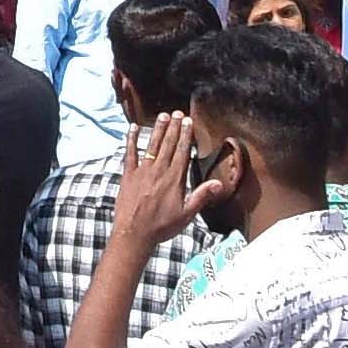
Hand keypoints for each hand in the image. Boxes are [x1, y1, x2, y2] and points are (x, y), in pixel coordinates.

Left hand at [99, 116, 211, 262]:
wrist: (134, 234)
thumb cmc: (162, 227)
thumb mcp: (186, 214)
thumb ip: (202, 196)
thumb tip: (218, 183)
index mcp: (174, 179)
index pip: (182, 152)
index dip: (185, 135)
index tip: (188, 121)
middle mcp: (159, 171)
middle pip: (168, 144)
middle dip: (174, 127)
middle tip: (177, 113)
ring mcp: (142, 171)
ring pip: (152, 145)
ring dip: (157, 129)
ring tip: (163, 115)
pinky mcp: (128, 175)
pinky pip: (130, 153)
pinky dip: (131, 140)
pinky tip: (132, 128)